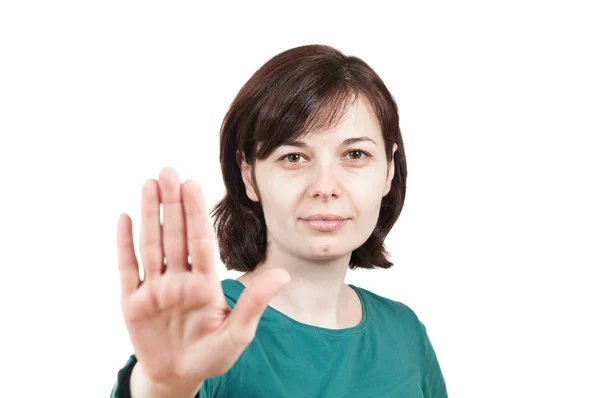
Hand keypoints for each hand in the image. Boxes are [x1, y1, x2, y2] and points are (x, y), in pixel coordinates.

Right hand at [116, 167, 289, 388]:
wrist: (178, 376)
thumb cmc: (212, 355)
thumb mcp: (238, 333)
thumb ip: (255, 303)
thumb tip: (284, 275)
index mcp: (204, 283)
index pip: (199, 240)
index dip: (195, 213)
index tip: (193, 184)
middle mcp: (179, 279)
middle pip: (174, 235)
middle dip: (172, 203)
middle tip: (168, 171)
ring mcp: (155, 288)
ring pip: (151, 244)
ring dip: (149, 215)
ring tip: (150, 184)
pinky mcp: (132, 301)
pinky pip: (127, 268)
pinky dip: (124, 244)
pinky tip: (125, 218)